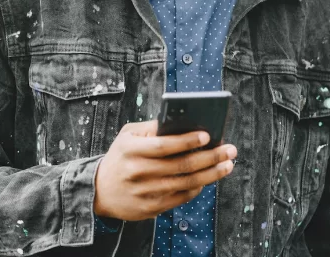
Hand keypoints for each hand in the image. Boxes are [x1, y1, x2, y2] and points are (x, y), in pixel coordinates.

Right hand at [93, 120, 236, 221]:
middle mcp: (138, 171)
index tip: (207, 135)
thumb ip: (151, 127)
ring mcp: (146, 192)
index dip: (187, 140)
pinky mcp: (152, 207)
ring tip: (227, 164)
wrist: (99, 191)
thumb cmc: (120, 157)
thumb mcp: (127, 136)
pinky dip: (198, 187)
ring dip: (211, 174)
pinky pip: (182, 197)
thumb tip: (182, 122)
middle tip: (230, 150)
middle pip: (181, 165)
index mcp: (131, 150)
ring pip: (186, 183)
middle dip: (210, 157)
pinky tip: (209, 178)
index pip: (163, 145)